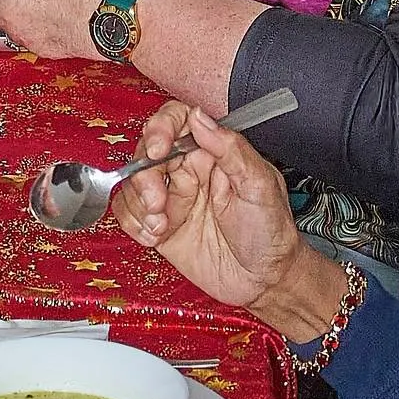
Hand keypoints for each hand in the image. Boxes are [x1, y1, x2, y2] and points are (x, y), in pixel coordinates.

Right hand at [109, 99, 303, 308]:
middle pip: (146, 153)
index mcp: (214, 153)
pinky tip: (155, 235)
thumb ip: (230, 148)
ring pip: (132, 184)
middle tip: (157, 202)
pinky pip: (128, 213)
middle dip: (145, 177)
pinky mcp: (158, 224)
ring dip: (139, 205)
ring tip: (161, 225)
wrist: (264, 281)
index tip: (157, 150)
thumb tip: (199, 118)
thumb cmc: (271, 232)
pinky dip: (133, 224)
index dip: (160, 129)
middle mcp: (189, 170)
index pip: (177, 122)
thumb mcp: (259, 186)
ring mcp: (172, 197)